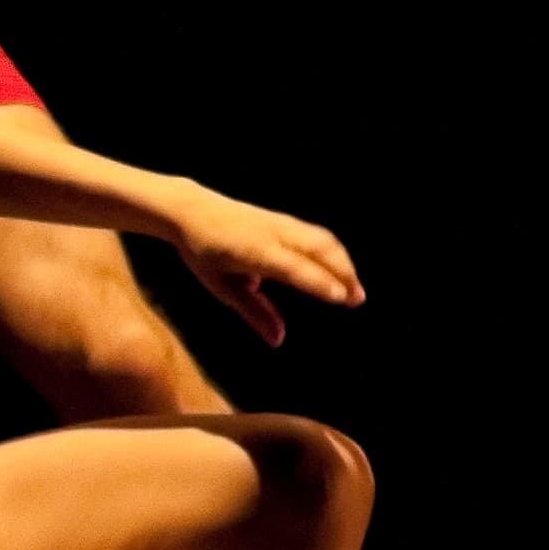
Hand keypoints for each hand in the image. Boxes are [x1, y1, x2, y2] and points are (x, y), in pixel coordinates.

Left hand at [166, 184, 365, 348]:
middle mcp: (271, 233)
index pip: (292, 268)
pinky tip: (340, 268)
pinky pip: (315, 234)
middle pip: (317, 249)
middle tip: (357, 300)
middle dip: (342, 273)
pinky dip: (333, 251)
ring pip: (322, 239)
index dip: (318, 282)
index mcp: (252, 251)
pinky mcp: (284, 218)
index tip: (340, 297)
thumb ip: (253, 312)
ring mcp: (280, 222)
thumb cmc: (203, 252)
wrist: (191, 209)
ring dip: (343, 262)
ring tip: (354, 289)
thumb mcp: (221, 287)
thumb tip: (278, 340)